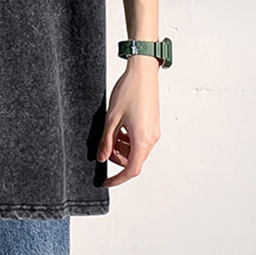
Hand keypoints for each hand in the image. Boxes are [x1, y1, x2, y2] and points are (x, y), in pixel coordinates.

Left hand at [97, 55, 160, 186]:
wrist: (143, 72)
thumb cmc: (129, 91)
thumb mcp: (111, 118)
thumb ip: (106, 141)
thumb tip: (101, 157)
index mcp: (142, 140)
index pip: (131, 170)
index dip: (118, 179)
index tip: (107, 182)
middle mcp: (151, 138)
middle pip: (134, 161)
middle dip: (117, 159)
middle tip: (104, 147)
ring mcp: (154, 131)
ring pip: (137, 150)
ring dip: (123, 148)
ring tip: (111, 133)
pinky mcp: (153, 124)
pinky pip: (140, 140)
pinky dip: (129, 139)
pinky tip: (119, 127)